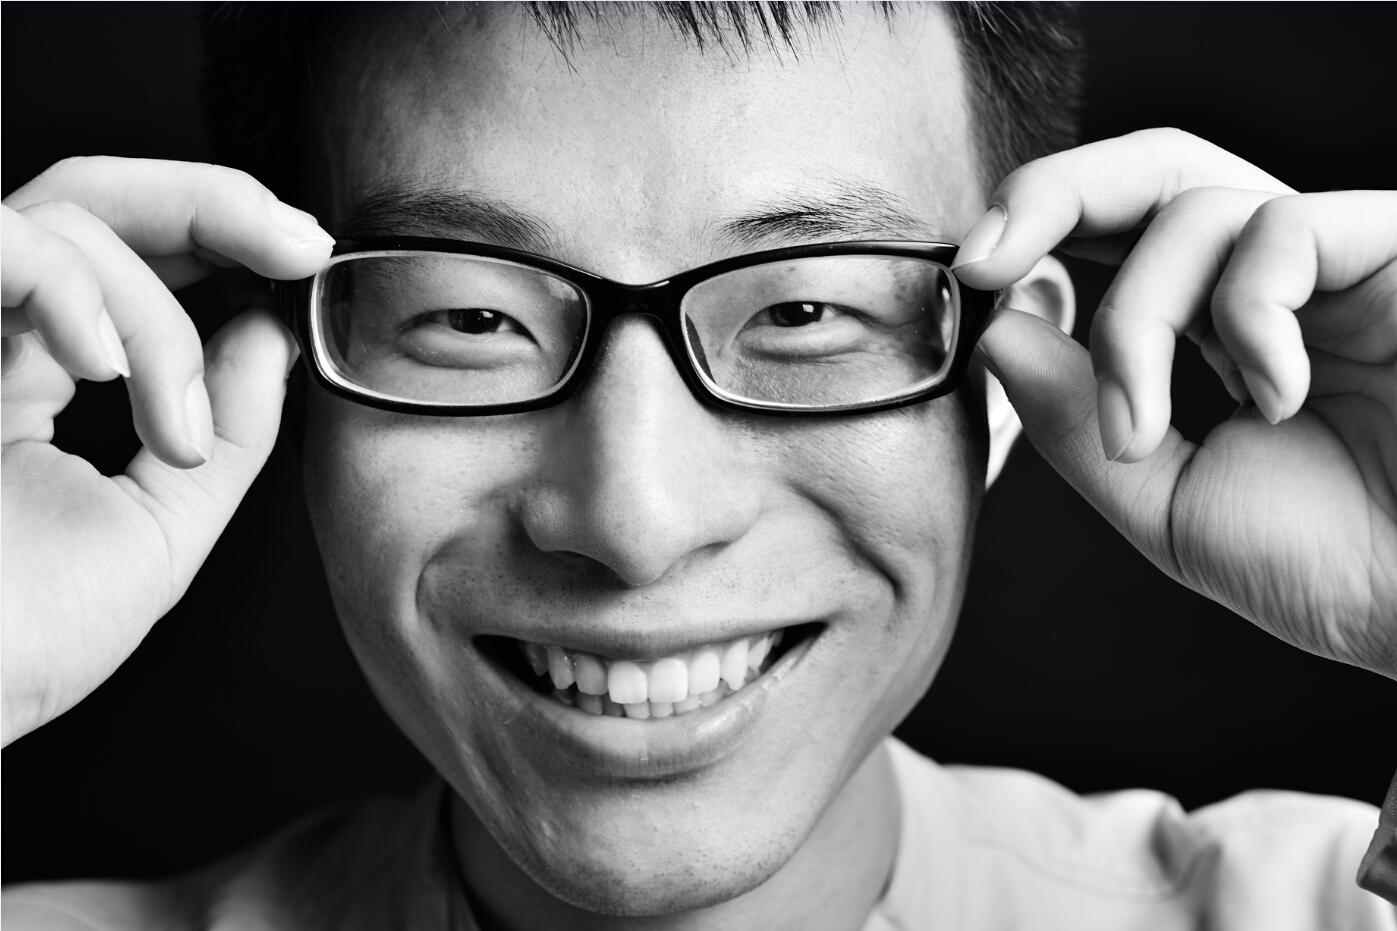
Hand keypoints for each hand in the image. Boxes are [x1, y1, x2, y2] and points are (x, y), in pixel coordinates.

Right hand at [1, 157, 332, 743]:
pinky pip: (0, 243)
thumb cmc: (19, 641)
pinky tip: (106, 370)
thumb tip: (273, 334)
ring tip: (172, 430)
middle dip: (215, 204)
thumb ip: (229, 434)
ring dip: (155, 321)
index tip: (307, 254)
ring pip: (67, 222)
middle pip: (95, 197)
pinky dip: (72, 289)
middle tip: (300, 246)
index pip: (127, 255)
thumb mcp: (159, 527)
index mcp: (33, 371)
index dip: (220, 230)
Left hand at [954, 129, 1396, 677]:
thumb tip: (1001, 331)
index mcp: (1225, 327)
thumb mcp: (1168, 502)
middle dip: (1052, 194)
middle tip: (982, 263)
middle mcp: (1282, 279)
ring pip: (1195, 210)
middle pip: (1154, 168)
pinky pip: (1283, 231)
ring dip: (1135, 327)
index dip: (1040, 225)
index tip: (970, 277)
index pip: (1124, 232)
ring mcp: (1344, 261)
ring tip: (1145, 430)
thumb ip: (1078, 422)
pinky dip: (1246, 319)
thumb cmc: (1341, 567)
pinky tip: (1276, 398)